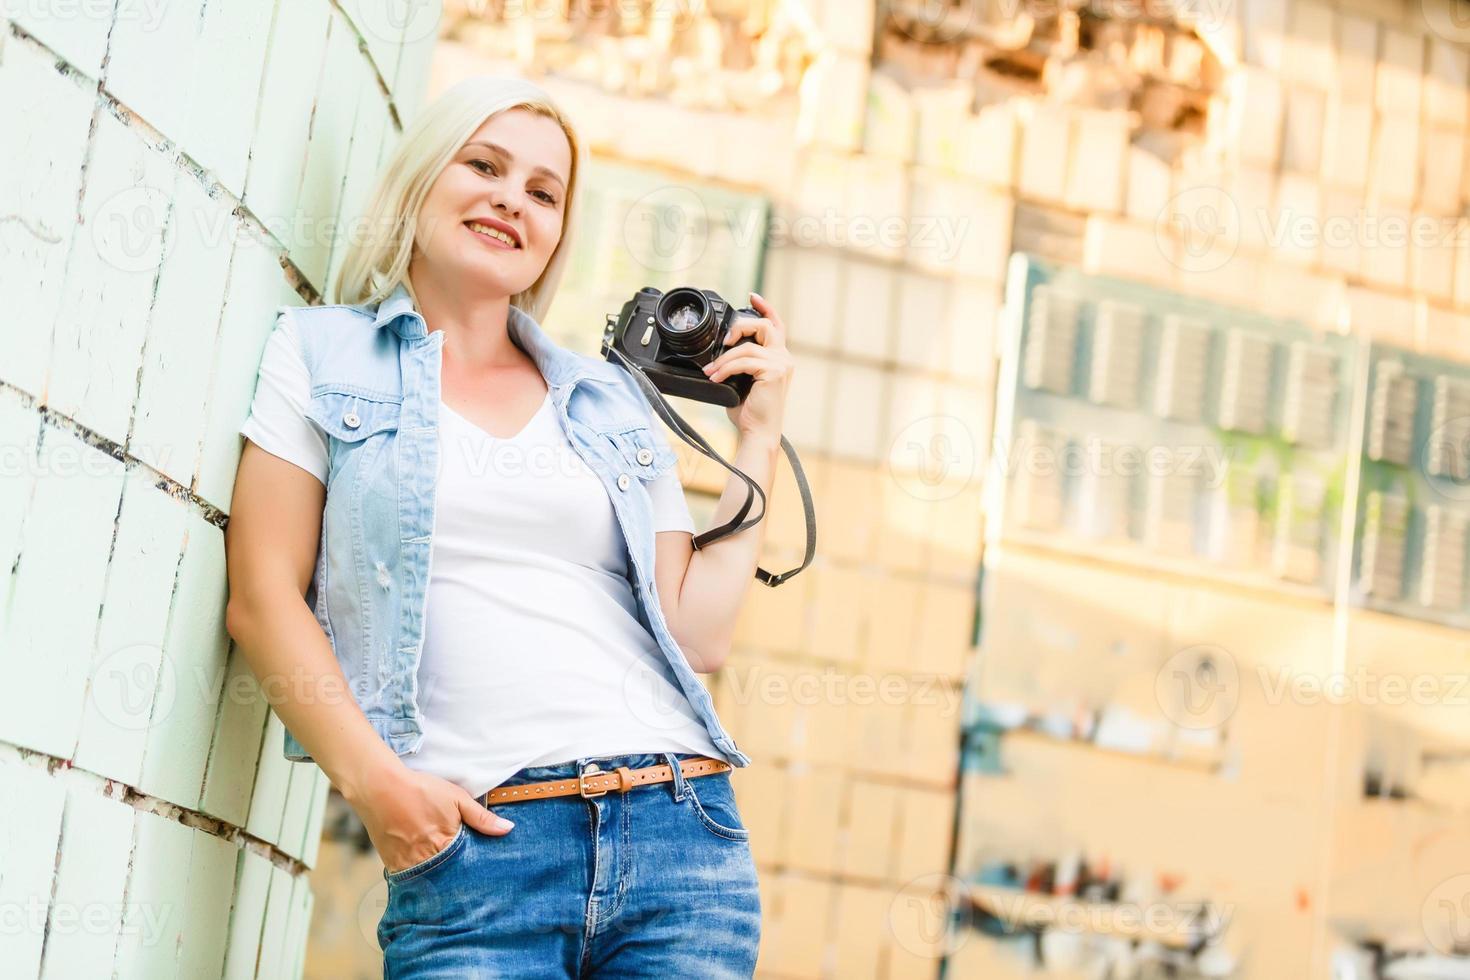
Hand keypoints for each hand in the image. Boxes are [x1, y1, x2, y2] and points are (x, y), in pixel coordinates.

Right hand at [352, 767, 514, 873]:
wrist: (380, 787)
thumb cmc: (421, 791)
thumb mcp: (457, 799)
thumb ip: (482, 818)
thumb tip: (508, 829)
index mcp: (446, 844)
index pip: (467, 868)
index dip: (474, 872)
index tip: (483, 879)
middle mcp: (426, 859)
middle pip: (447, 879)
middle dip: (457, 883)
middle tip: (466, 889)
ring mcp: (406, 864)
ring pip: (427, 882)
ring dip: (437, 884)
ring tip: (446, 886)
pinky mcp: (391, 864)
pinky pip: (407, 880)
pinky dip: (417, 880)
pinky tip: (424, 877)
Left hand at [702, 291, 794, 444]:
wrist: (757, 432)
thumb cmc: (749, 411)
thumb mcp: (742, 380)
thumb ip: (739, 362)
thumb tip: (718, 352)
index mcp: (779, 357)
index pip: (776, 325)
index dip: (765, 308)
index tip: (752, 296)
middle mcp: (784, 358)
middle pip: (764, 326)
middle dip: (740, 328)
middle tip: (723, 341)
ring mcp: (781, 364)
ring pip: (748, 346)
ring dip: (724, 358)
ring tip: (710, 370)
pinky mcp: (774, 372)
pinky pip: (744, 361)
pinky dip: (726, 367)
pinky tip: (716, 377)